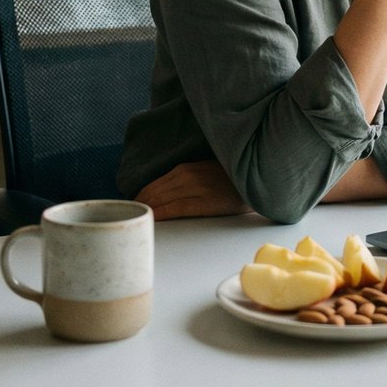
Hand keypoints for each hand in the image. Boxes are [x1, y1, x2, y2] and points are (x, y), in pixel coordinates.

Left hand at [134, 159, 249, 220]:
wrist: (256, 181)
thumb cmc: (230, 181)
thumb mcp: (205, 172)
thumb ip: (187, 179)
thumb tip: (164, 193)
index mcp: (186, 168)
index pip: (155, 184)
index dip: (141, 196)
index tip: (132, 206)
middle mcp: (188, 175)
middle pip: (155, 192)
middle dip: (141, 204)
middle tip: (130, 216)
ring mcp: (197, 187)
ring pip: (163, 199)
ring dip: (148, 209)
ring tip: (138, 219)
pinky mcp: (206, 201)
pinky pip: (177, 208)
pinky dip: (163, 213)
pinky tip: (154, 218)